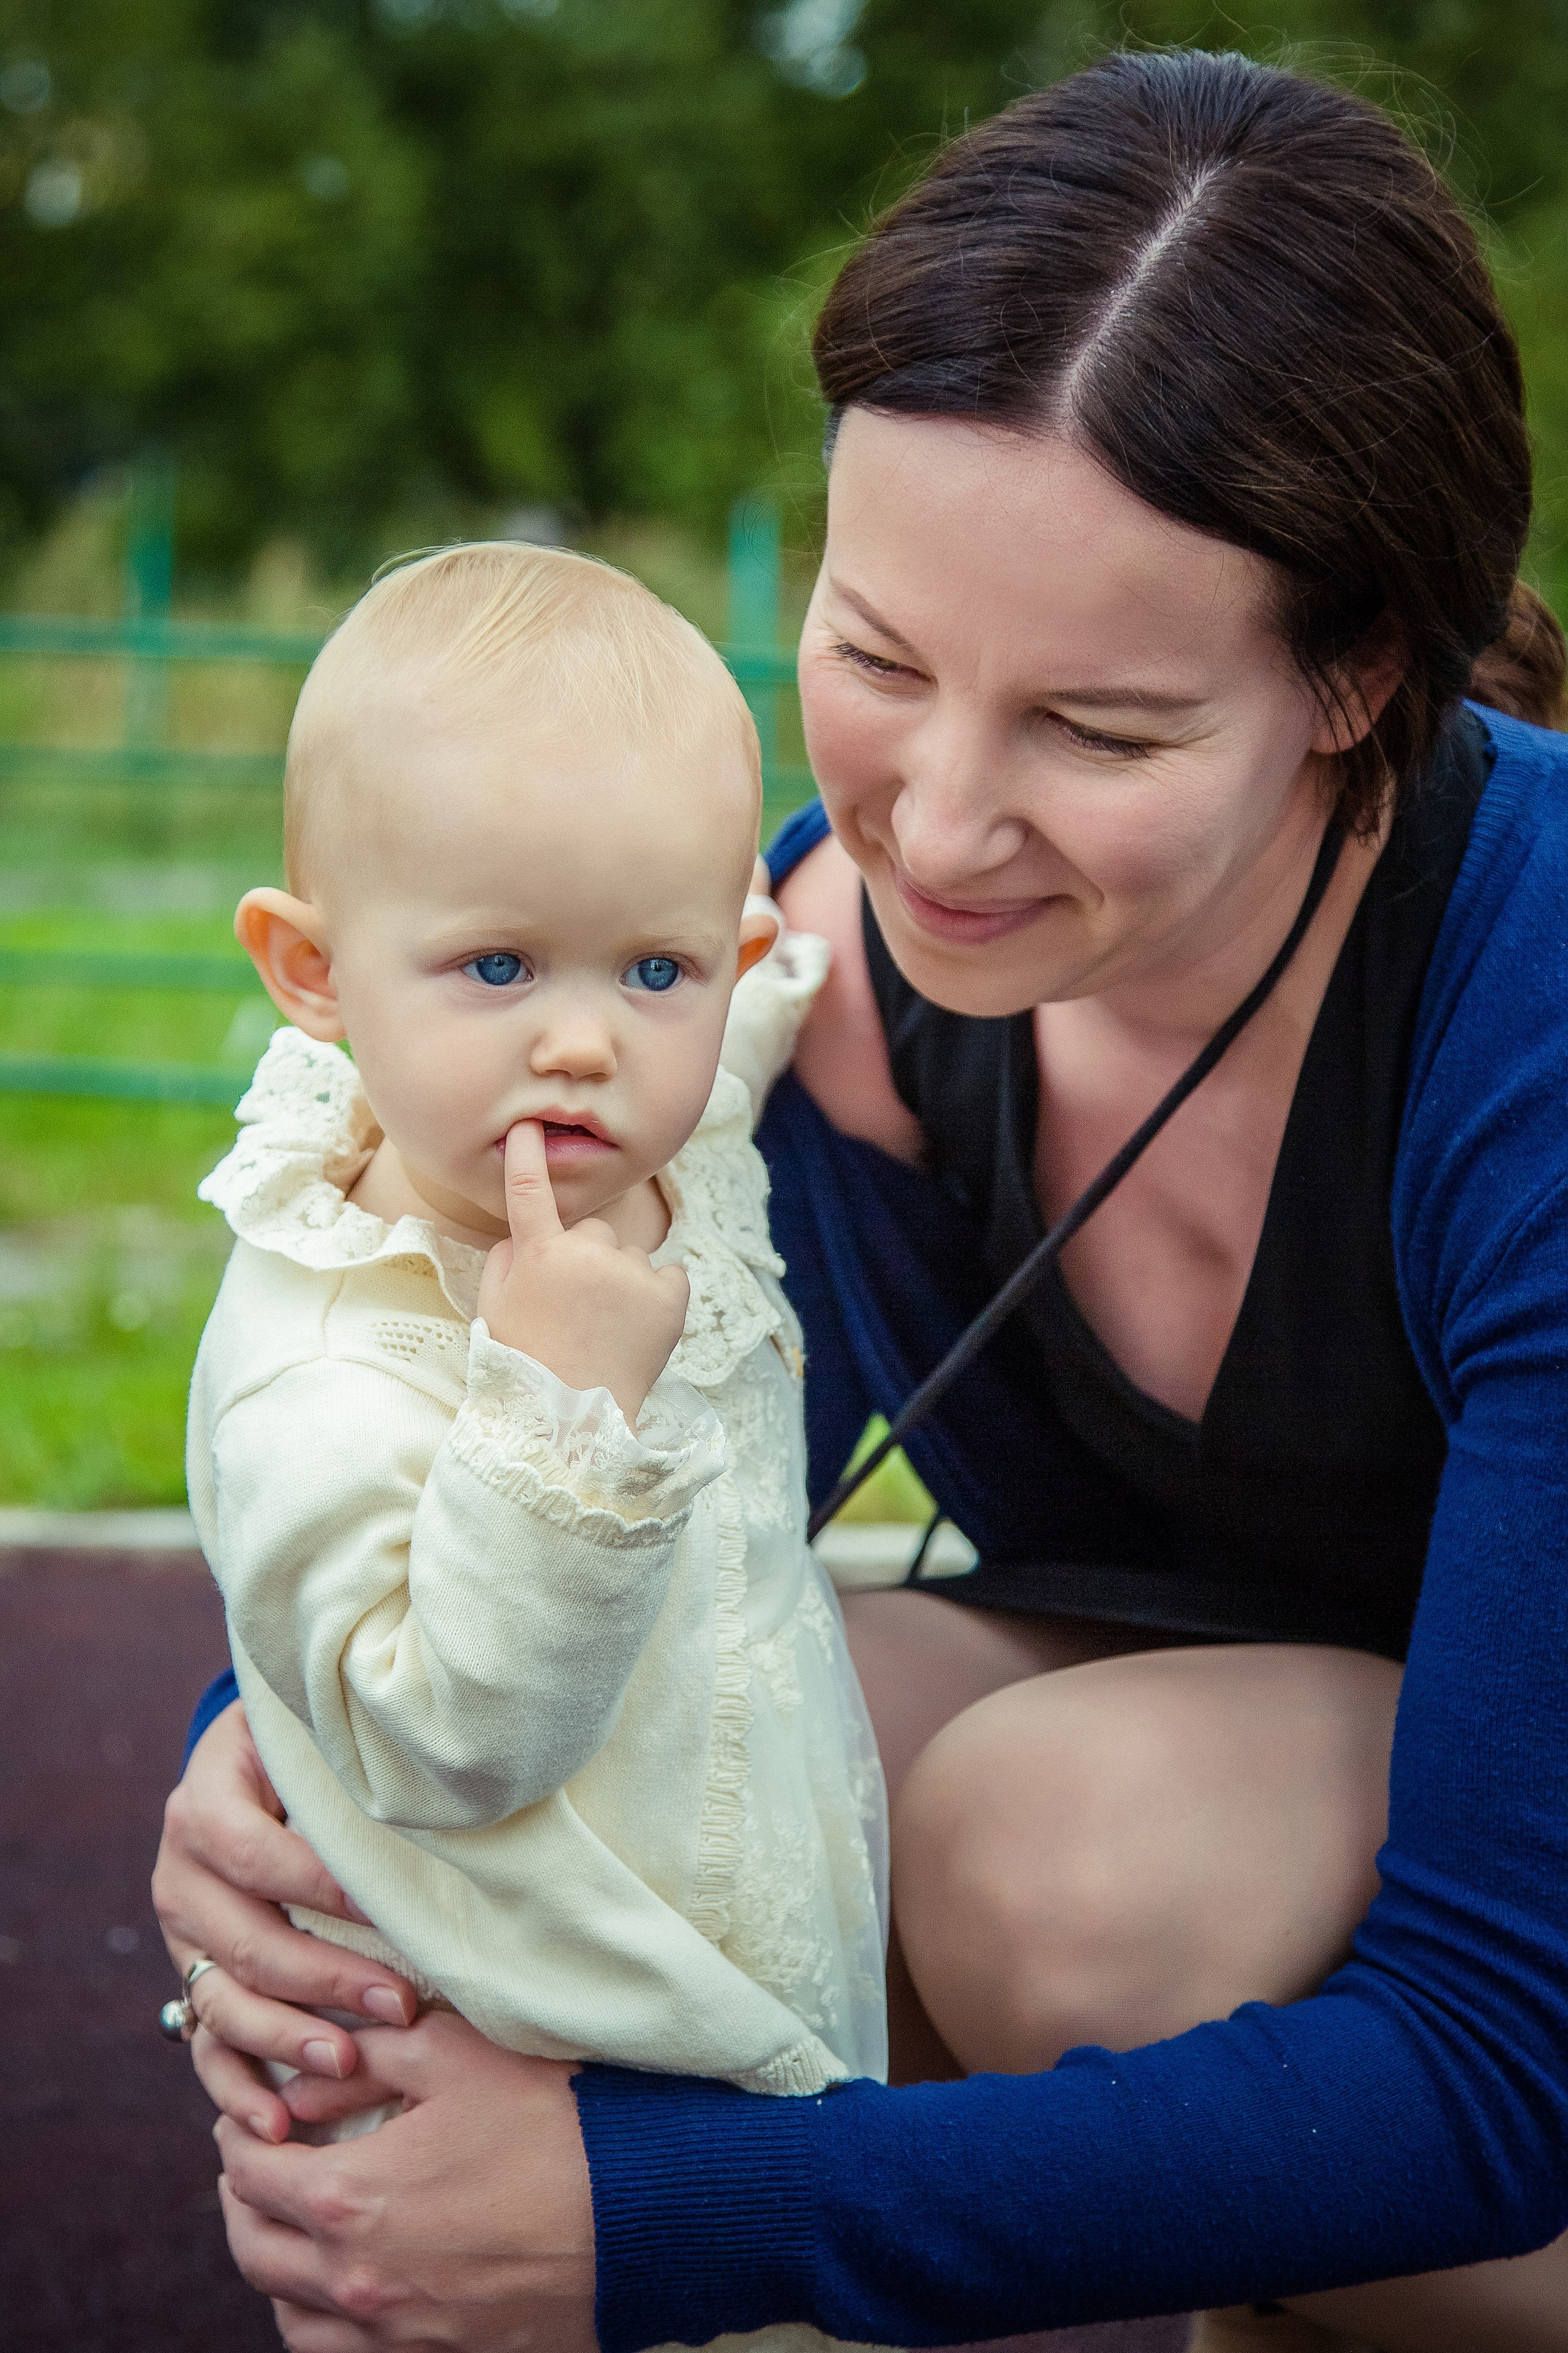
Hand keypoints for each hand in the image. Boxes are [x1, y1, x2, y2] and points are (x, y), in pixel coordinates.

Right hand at [153, 1700, 416, 2144]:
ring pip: (224, 2003)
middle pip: (247, 1942)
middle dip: (325, 1981)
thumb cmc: (305, 1747)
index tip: (390, 1910)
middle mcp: (180, 1877)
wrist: (248, 1761)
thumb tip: (422, 1799)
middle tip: (397, 2005)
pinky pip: (206, 2045)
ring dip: (288, 2040)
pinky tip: (276, 2126)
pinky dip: (237, 2090)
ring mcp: (182, 1936)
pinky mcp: (193, 1979)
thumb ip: (342, 1764)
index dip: (320, 1886)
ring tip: (347, 2065)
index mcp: (202, 1808)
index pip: (254, 1855)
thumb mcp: (311, 1736)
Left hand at [215, 2012, 597, 2351]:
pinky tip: (342, 2287)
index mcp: (348, 2197)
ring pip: (290, 2316)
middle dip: (242, 2202)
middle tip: (253, 2167)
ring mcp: (395, 2333)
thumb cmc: (550, 2120)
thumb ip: (366, 2061)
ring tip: (291, 2227)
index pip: (250, 2172)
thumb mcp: (454, 2055)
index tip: (245, 2116)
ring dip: (277, 2268)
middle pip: (255, 2250)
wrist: (640, 2210)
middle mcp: (355, 2279)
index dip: (238, 2137)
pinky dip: (321, 2322)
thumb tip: (302, 2088)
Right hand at [477, 1120, 688, 1423]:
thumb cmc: (526, 1365)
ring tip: (607, 1330)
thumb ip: (504, 1262)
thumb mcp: (494, 1312)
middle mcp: (587, 1252)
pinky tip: (640, 1328)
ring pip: (629, 1257)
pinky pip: (670, 1275)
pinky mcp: (671, 1295)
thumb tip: (522, 1237)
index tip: (528, 1126)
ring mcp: (632, 1271)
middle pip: (592, 1232)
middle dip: (586, 1260)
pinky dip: (661, 1295)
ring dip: (622, 1282)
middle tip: (576, 1310)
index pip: (529, 1191)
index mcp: (538, 1253)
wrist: (573, 1422)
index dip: (526, 1156)